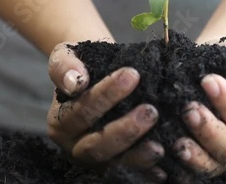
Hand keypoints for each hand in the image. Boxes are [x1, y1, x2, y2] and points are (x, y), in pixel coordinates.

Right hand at [47, 42, 166, 181]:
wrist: (97, 71)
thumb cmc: (83, 63)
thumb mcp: (65, 55)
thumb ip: (64, 65)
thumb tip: (74, 82)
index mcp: (60, 122)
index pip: (80, 113)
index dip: (105, 95)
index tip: (132, 74)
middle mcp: (75, 146)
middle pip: (97, 145)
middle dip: (125, 129)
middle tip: (151, 110)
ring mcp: (96, 160)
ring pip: (115, 163)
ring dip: (138, 154)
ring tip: (161, 142)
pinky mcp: (115, 165)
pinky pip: (131, 170)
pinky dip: (147, 168)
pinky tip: (165, 160)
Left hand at [173, 40, 225, 180]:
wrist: (214, 65)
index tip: (208, 81)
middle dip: (209, 130)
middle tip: (188, 108)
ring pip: (214, 166)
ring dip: (195, 155)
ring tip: (177, 139)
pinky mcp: (204, 162)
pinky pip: (192, 173)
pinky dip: (179, 166)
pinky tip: (166, 150)